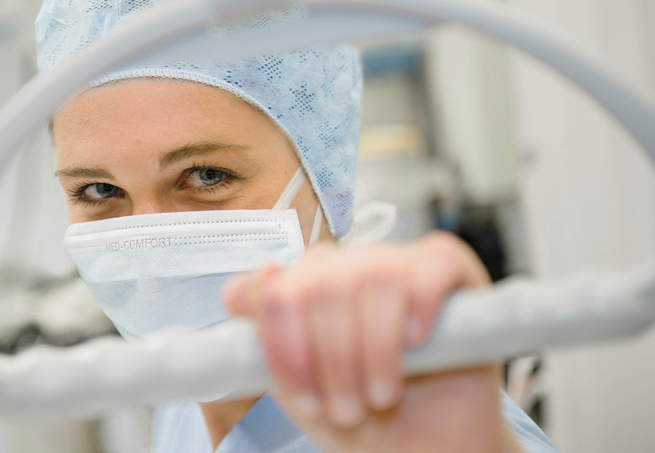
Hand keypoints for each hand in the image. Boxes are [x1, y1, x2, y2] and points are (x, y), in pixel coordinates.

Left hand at [223, 231, 522, 452]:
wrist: (426, 445)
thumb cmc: (364, 413)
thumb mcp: (300, 386)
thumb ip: (264, 338)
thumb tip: (246, 285)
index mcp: (304, 287)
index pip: (274, 290)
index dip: (285, 348)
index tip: (306, 399)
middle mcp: (345, 267)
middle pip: (319, 284)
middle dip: (331, 359)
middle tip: (348, 408)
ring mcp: (396, 261)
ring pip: (372, 277)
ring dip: (374, 349)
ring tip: (382, 394)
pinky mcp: (447, 267)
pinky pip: (430, 265)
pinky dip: (420, 305)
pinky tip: (416, 341)